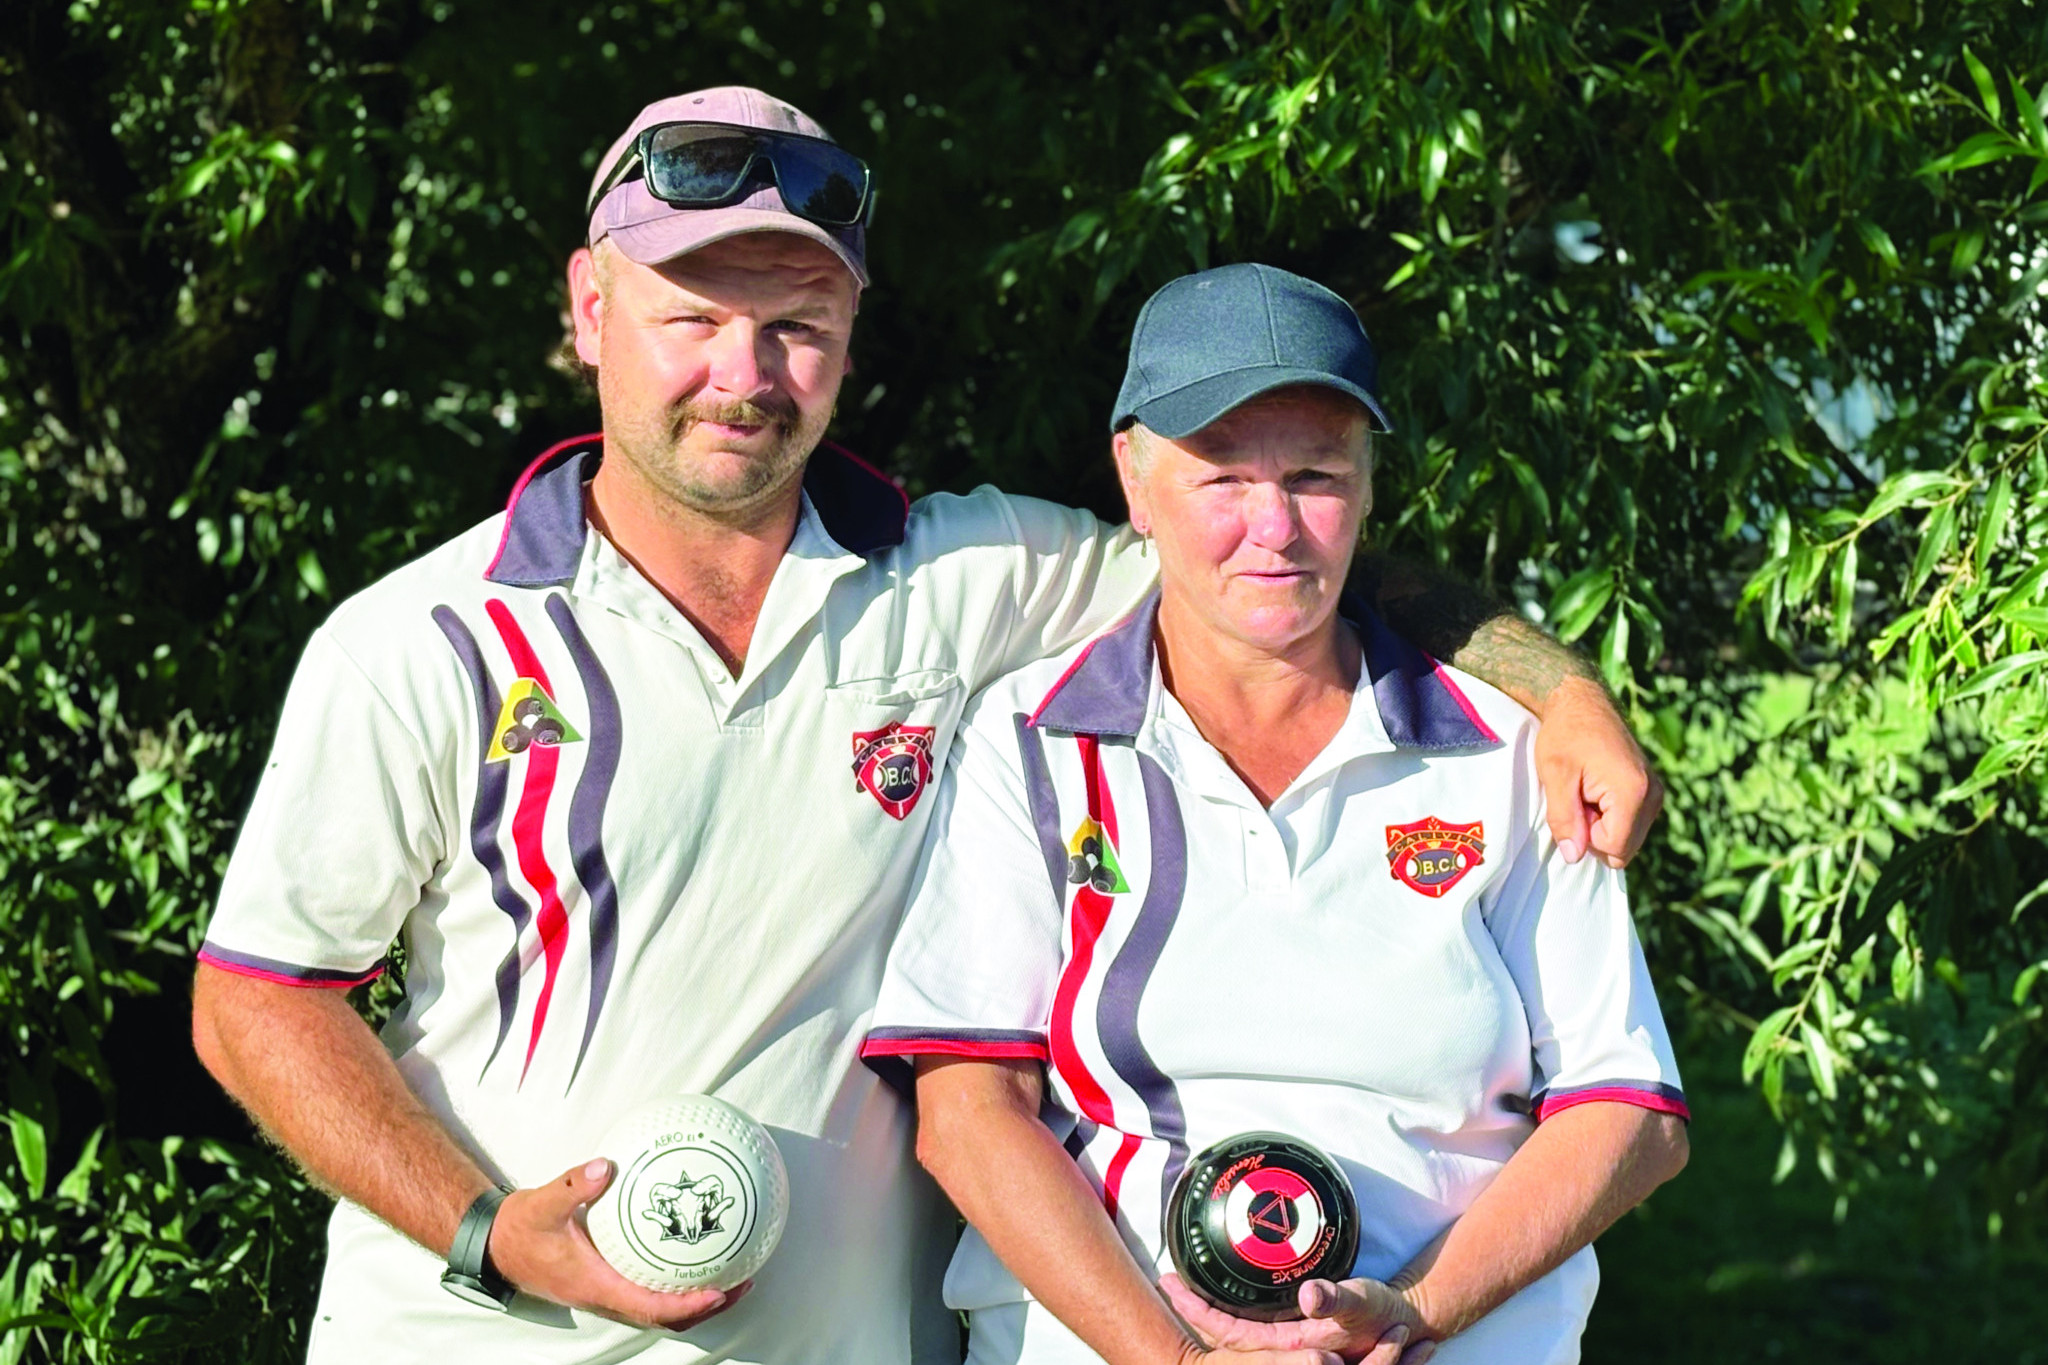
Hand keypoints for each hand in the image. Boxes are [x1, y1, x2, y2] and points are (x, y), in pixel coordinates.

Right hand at [488, 1158, 748, 1330]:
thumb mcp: (544, 1202)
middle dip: (708, 1307)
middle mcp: (608, 1298)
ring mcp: (609, 1294)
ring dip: (697, 1298)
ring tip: (732, 1272)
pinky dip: (678, 1281)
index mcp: (598, 1286)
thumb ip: (574, 1185)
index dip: (689, 1305)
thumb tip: (604, 1165)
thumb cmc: (522, 1229)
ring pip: (661, 1309)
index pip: (653, 1307)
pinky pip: (651, 1289)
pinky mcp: (608, 1283)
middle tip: (743, 1283)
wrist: (499, 1246)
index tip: (721, 1292)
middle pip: (667, 1318)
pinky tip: (694, 1250)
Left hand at [1162, 1274, 1434, 1363]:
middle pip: (1222, 1334)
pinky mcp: (1291, 1337)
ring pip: (1232, 1333)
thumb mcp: (1362, 1301)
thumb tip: (1311, 1296)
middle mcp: (1282, 1350)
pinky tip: (1216, 1297)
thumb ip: (1337, 1300)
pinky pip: (1248, 1329)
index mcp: (1291, 1346)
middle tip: (1164, 1280)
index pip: (1230, 1331)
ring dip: (1205, 1311)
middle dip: (1191, 1308)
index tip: (1170, 1282)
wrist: (1404, 1325)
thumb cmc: (1381, 1313)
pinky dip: (1225, 1313)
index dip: (1198, 1309)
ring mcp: (1285, 1345)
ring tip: (1179, 1287)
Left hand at [1533, 675, 1663, 868]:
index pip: (1613, 848)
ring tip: (1586, 792)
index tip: (1573, 803)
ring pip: (1628, 839)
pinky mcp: (1651, 790)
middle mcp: (1653, 795)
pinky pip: (1632, 824)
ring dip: (1602, 825)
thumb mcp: (1555, 775)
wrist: (1581, 701)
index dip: (1585, 836)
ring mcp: (1655, 793)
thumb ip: (1564, 819)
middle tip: (1579, 798)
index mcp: (1633, 792)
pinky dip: (1611, 816)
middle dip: (1595, 833)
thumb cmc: (1565, 734)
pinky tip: (1596, 791)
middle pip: (1624, 849)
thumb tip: (1574, 857)